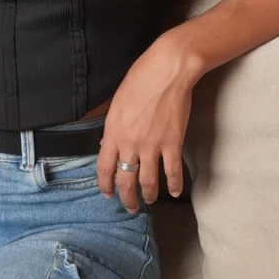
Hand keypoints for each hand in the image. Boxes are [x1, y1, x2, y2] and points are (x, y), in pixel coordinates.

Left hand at [97, 30, 200, 212]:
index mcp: (113, 133)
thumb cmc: (139, 81)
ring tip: (149, 201)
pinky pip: (172, 171)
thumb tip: (107, 146)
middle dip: (126, 198)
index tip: (107, 193)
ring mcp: (152, 146)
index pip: (104, 168)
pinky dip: (173, 184)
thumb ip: (111, 129)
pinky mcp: (172, 144)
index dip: (105, 185)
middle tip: (129, 207)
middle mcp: (130, 144)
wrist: (167, 72)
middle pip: (125, 180)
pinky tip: (173, 192)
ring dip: (148, 195)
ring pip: (148, 181)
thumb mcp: (116, 104)